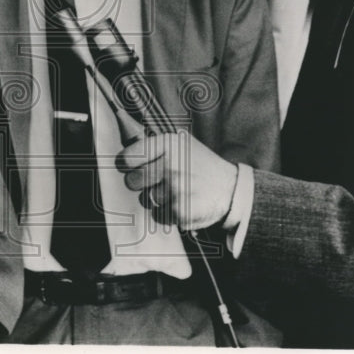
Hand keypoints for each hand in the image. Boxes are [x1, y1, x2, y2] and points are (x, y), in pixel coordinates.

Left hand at [116, 130, 237, 230]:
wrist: (230, 188)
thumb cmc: (200, 164)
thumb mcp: (181, 143)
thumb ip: (154, 143)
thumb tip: (123, 138)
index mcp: (168, 143)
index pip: (128, 157)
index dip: (126, 165)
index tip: (129, 168)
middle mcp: (170, 164)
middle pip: (132, 181)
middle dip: (140, 184)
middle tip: (155, 182)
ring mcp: (175, 188)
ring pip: (145, 199)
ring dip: (155, 199)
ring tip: (174, 192)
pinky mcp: (179, 210)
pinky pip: (157, 215)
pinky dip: (166, 213)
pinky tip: (180, 203)